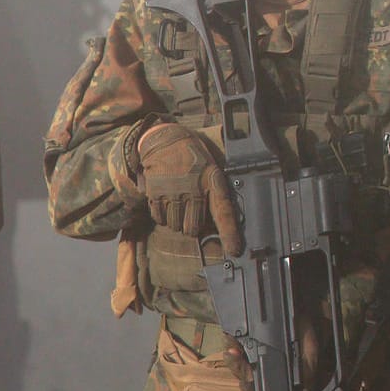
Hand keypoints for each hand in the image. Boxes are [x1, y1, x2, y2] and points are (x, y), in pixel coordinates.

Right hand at [136, 124, 242, 256]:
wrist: (165, 140)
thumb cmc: (193, 158)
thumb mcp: (211, 170)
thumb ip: (214, 194)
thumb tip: (216, 224)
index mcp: (213, 182)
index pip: (224, 213)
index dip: (230, 234)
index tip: (234, 250)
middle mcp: (194, 189)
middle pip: (193, 228)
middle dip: (193, 227)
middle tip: (190, 212)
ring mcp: (173, 191)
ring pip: (175, 226)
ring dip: (176, 220)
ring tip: (177, 201)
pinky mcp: (155, 193)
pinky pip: (159, 218)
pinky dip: (162, 215)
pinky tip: (166, 200)